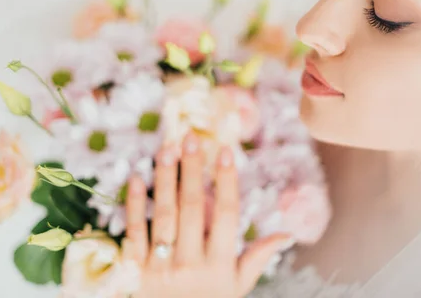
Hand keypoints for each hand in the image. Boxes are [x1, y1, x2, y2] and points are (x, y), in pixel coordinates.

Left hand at [124, 132, 287, 297]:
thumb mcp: (236, 287)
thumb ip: (258, 258)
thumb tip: (287, 235)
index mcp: (220, 264)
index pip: (228, 214)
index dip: (227, 181)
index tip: (225, 151)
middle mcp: (191, 263)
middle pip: (193, 208)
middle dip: (192, 170)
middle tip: (190, 138)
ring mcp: (160, 266)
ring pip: (164, 215)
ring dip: (165, 179)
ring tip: (167, 148)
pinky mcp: (133, 271)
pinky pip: (134, 233)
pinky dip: (134, 205)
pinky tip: (137, 178)